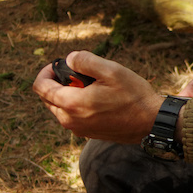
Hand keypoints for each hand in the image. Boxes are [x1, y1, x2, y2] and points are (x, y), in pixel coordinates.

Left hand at [33, 51, 162, 142]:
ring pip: (59, 108)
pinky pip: (72, 117)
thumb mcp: (111, 70)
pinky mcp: (87, 133)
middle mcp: (69, 120)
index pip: (41, 87)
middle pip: (47, 98)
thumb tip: (70, 59)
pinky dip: (77, 105)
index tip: (62, 64)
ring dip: (68, 94)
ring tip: (92, 85)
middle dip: (57, 83)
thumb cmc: (133, 96)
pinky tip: (98, 98)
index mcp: (71, 104)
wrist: (151, 122)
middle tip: (80, 73)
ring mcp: (78, 129)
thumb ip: (85, 61)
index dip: (46, 71)